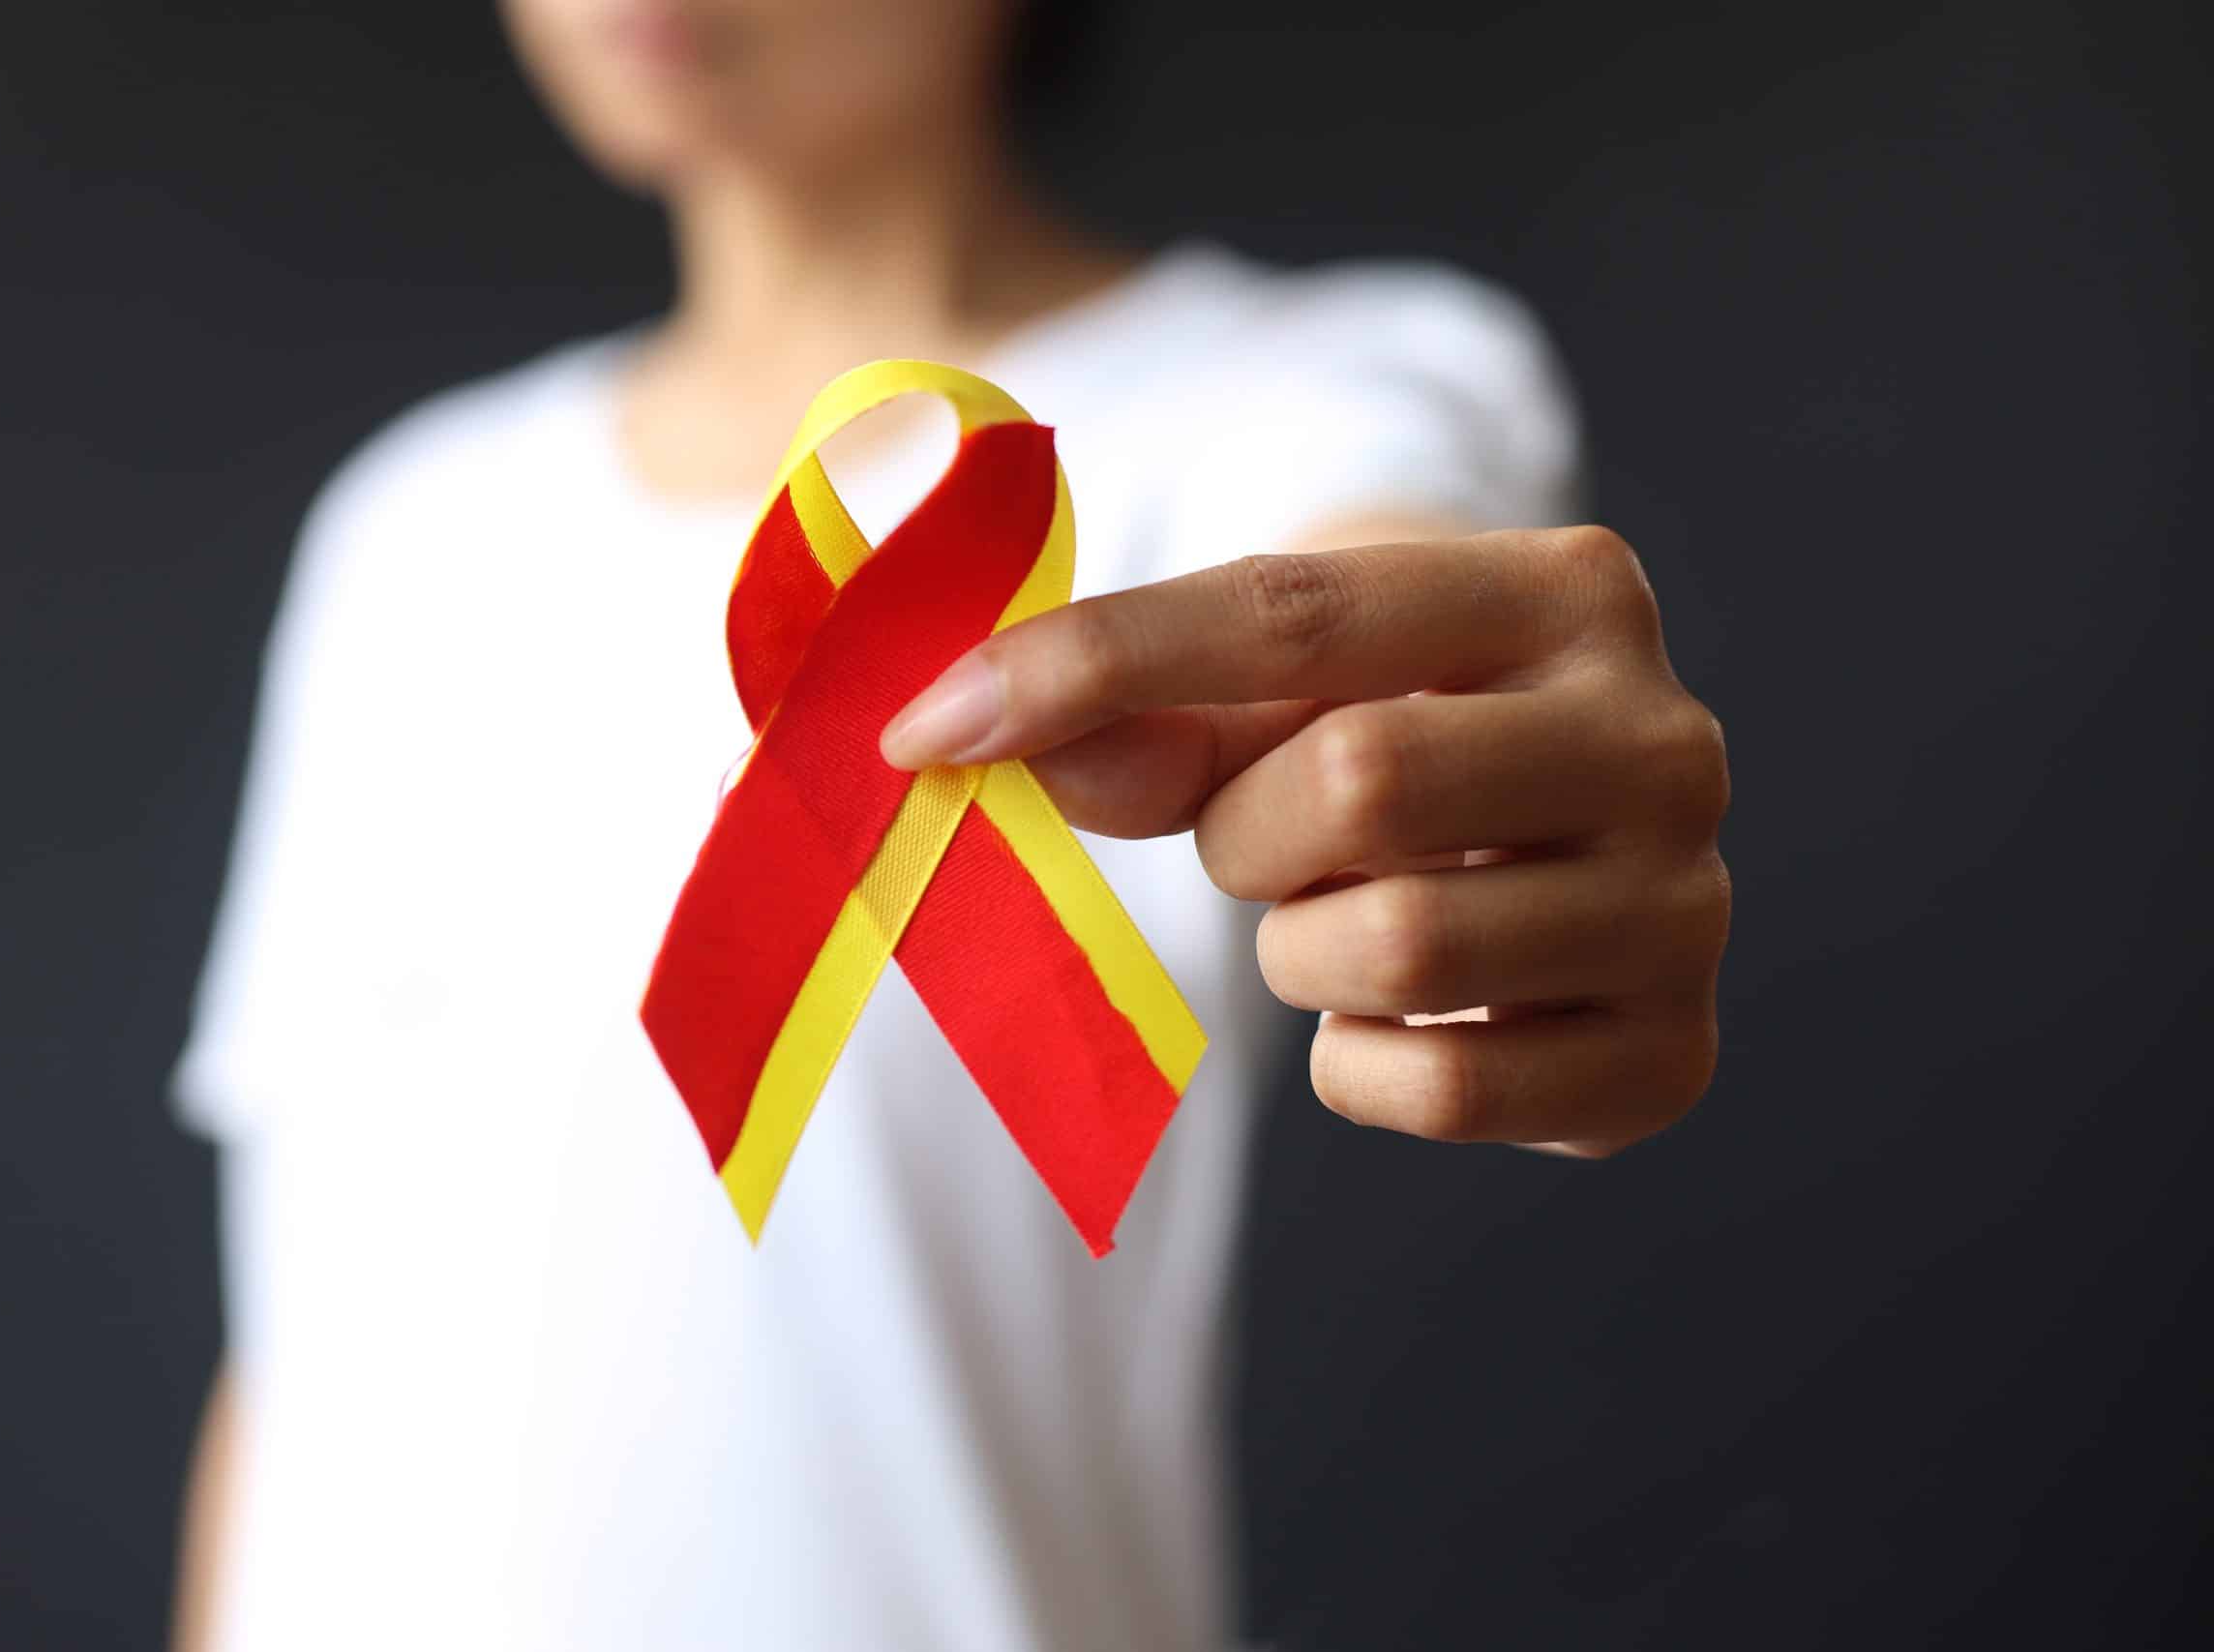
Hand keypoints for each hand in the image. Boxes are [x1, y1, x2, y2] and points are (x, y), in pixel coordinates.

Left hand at [880, 526, 1729, 1155]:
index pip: (1287, 614)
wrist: (1559, 848)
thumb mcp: (1276, 689)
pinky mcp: (1676, 1058)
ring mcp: (1690, 904)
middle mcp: (1665, 737)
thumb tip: (974, 737)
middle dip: (1251, 835)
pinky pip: (1444, 1089)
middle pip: (1360, 784)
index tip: (926, 728)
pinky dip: (1364, 1063)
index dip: (1087, 666)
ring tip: (1349, 917)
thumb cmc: (1397, 733)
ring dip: (1304, 953)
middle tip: (1268, 841)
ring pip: (1396, 951)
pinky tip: (1406, 1012)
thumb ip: (1133, 706)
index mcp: (1566, 591)